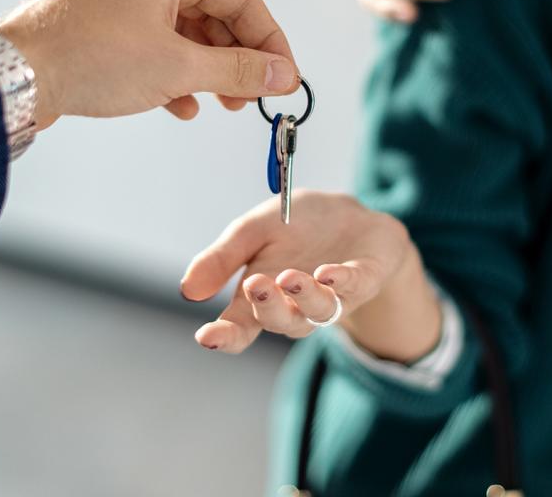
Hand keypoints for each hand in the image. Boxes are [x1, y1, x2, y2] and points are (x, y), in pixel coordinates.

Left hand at [0, 0, 299, 128]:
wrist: (12, 76)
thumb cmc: (90, 56)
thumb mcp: (178, 66)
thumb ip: (238, 70)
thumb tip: (284, 75)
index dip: (270, 41)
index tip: (285, 77)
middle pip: (215, 15)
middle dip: (237, 60)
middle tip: (254, 97)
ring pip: (185, 33)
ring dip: (208, 71)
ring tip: (221, 105)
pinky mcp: (105, 23)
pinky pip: (156, 44)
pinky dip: (174, 73)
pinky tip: (180, 105)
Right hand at [180, 191, 441, 363]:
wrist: (347, 214)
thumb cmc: (295, 228)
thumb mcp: (252, 231)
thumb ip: (222, 258)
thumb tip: (187, 290)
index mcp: (263, 297)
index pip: (240, 326)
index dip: (224, 335)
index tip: (206, 336)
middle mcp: (297, 305)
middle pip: (280, 321)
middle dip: (267, 307)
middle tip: (256, 285)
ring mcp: (333, 296)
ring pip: (318, 311)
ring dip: (304, 297)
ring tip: (290, 278)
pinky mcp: (365, 278)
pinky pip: (355, 287)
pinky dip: (343, 282)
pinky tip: (328, 273)